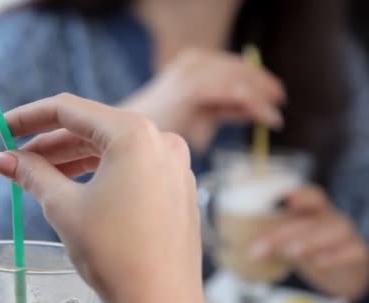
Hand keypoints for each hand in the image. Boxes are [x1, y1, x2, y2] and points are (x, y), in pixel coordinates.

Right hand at [0, 93, 214, 302]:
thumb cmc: (113, 253)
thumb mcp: (63, 206)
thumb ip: (31, 173)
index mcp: (134, 134)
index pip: (69, 109)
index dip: (27, 117)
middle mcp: (161, 140)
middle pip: (91, 129)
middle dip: (48, 143)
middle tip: (13, 156)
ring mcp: (173, 164)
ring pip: (111, 149)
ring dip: (71, 158)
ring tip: (37, 173)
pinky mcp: (176, 187)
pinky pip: (131, 167)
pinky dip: (99, 172)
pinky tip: (73, 186)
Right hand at [122, 48, 284, 150]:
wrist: (130, 134)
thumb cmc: (161, 128)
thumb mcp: (201, 112)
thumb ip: (225, 107)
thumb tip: (255, 108)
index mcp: (193, 62)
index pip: (233, 65)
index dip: (257, 78)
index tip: (276, 94)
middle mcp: (194, 61)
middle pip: (240, 69)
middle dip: (263, 85)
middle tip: (280, 101)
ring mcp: (193, 72)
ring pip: (241, 80)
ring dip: (262, 97)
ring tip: (275, 115)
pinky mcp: (193, 88)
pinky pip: (235, 93)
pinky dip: (255, 105)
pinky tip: (268, 118)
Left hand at [250, 185, 368, 300]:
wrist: (339, 272)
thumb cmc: (308, 247)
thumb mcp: (287, 240)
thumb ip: (270, 239)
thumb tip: (240, 244)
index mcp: (312, 209)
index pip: (311, 195)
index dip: (299, 194)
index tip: (283, 198)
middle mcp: (330, 217)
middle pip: (312, 218)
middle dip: (284, 232)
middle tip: (261, 247)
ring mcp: (346, 235)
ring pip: (335, 230)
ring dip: (311, 240)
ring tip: (290, 252)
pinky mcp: (357, 254)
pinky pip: (353, 251)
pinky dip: (336, 256)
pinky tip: (318, 263)